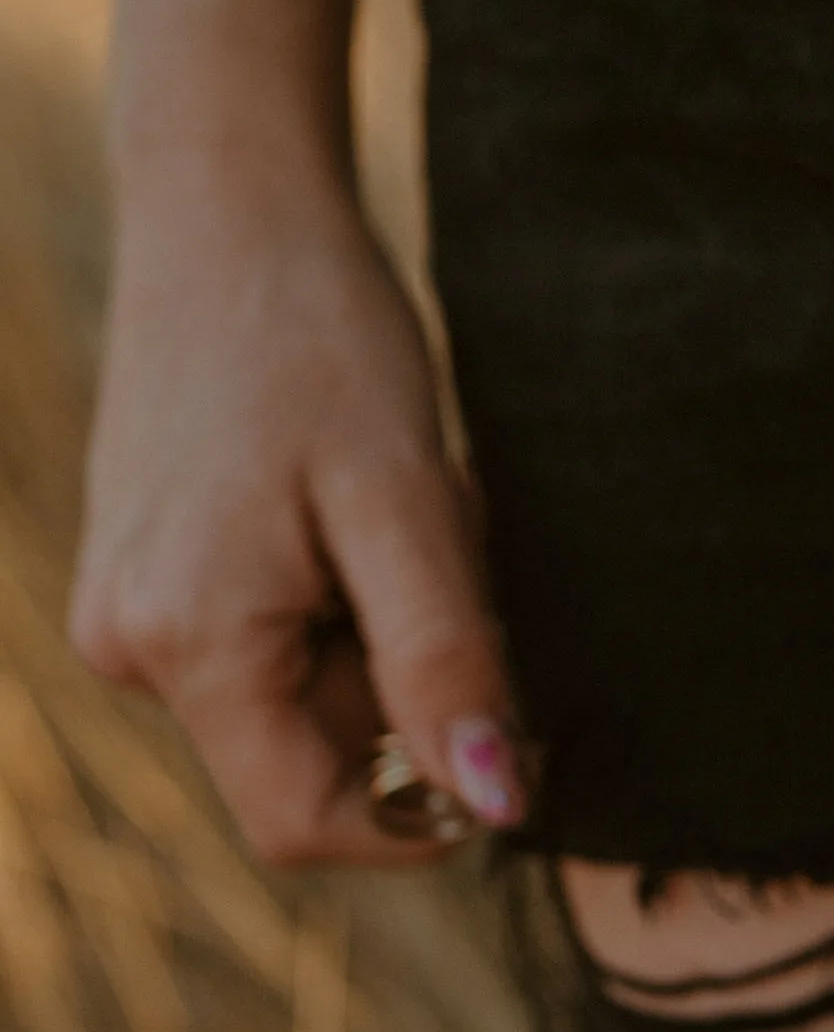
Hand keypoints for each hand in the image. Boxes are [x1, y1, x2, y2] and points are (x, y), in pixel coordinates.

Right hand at [73, 168, 523, 865]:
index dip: (421, 813)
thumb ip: (445, 663)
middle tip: (439, 551)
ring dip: (377, 636)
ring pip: (296, 698)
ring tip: (388, 509)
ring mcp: (128, 613)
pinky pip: (266, 641)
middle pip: (307, 759)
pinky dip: (337, 598)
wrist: (229, 209)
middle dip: (404, 688)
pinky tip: (345, 501)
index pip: (304, 822)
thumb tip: (494, 807)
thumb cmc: (321, 335)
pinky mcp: (147, 577)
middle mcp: (131, 649)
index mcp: (184, 644)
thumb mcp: (412, 502)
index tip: (507, 731)